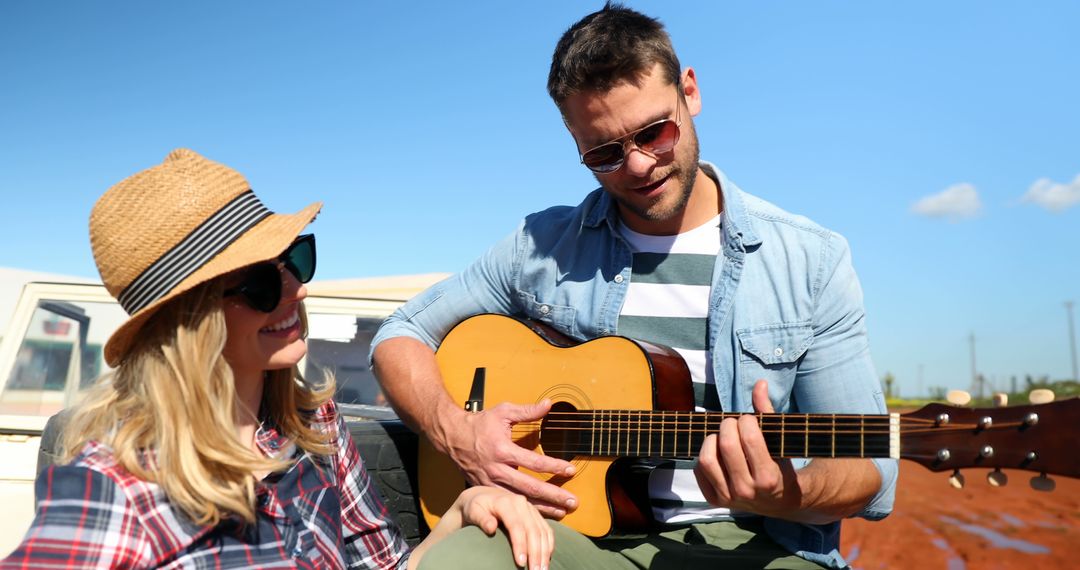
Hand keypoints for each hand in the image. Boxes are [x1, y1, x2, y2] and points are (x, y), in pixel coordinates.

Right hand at [439, 399, 577, 516]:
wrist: (452, 436)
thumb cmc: (480, 423)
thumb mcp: (503, 412)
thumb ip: (527, 411)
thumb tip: (549, 404)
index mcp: (503, 450)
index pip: (534, 462)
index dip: (554, 467)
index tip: (571, 470)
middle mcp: (497, 469)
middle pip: (529, 487)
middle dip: (553, 495)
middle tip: (573, 502)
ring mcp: (490, 483)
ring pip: (519, 501)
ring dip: (542, 508)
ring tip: (562, 513)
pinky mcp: (485, 490)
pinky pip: (507, 504)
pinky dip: (524, 511)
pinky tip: (539, 516)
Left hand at [456, 486, 553, 569]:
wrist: (484, 497)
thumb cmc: (475, 507)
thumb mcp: (473, 511)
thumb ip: (481, 519)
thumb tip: (491, 528)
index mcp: (506, 502)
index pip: (516, 526)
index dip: (520, 545)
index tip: (521, 563)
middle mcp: (521, 503)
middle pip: (533, 531)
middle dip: (535, 553)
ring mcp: (530, 509)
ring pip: (543, 532)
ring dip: (544, 552)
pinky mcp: (536, 514)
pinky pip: (547, 530)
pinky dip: (549, 545)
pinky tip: (546, 559)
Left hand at [693, 380, 802, 516]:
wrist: (779, 501)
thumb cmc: (779, 465)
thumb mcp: (778, 442)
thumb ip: (767, 412)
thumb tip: (760, 383)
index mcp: (767, 477)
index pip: (750, 438)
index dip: (746, 421)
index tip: (748, 419)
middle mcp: (747, 490)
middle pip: (726, 446)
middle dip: (728, 425)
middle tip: (732, 423)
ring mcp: (729, 497)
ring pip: (707, 459)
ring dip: (712, 439)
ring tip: (722, 435)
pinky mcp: (715, 500)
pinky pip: (698, 470)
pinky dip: (705, 455)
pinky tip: (716, 451)